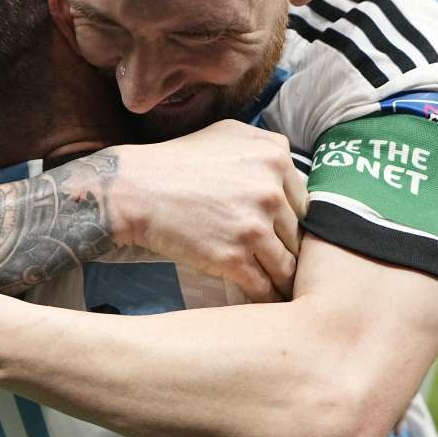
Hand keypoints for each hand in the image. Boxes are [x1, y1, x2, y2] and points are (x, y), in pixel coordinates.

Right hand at [114, 120, 306, 302]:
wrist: (133, 189)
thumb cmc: (177, 161)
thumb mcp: (229, 134)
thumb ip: (267, 146)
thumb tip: (289, 171)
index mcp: (275, 157)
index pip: (304, 203)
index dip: (294, 222)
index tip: (286, 237)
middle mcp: (271, 190)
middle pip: (299, 234)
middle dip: (290, 251)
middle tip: (285, 265)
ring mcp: (254, 226)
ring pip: (287, 265)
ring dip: (284, 280)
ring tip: (282, 292)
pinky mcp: (234, 258)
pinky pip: (264, 287)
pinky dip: (267, 298)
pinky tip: (265, 302)